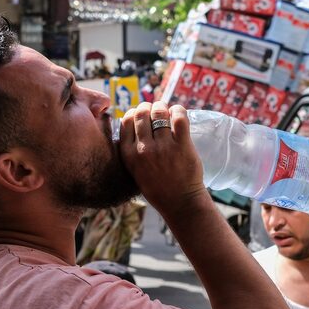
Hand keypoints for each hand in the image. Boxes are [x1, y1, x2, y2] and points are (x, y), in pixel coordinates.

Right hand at [119, 101, 205, 216]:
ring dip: (162, 107)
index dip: (133, 113)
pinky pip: (179, 117)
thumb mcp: (135, 170)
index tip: (139, 114)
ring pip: (159, 113)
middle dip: (147, 107)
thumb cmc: (157, 187)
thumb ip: (132, 151)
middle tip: (154, 110)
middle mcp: (144, 149)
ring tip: (166, 110)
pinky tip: (177, 113)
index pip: (126, 121)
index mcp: (129, 155)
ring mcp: (164, 147)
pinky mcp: (182, 145)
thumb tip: (134, 125)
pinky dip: (178, 110)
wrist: (179, 202)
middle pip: (141, 113)